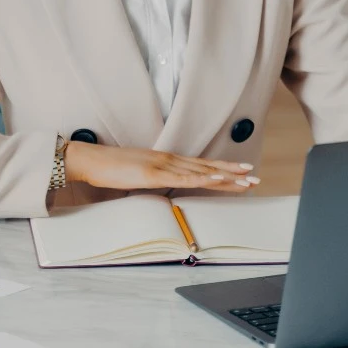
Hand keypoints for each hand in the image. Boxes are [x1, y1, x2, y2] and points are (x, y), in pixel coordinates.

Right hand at [63, 142, 259, 191]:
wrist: (91, 160)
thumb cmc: (111, 169)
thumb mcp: (138, 175)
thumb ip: (154, 179)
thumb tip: (165, 188)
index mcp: (166, 160)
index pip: (201, 166)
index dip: (223, 170)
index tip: (242, 173)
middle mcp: (169, 159)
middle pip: (207, 168)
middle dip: (233, 174)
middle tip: (256, 177)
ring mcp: (163, 165)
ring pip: (201, 172)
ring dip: (226, 177)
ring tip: (247, 181)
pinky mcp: (153, 173)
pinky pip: (182, 178)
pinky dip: (202, 179)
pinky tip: (217, 180)